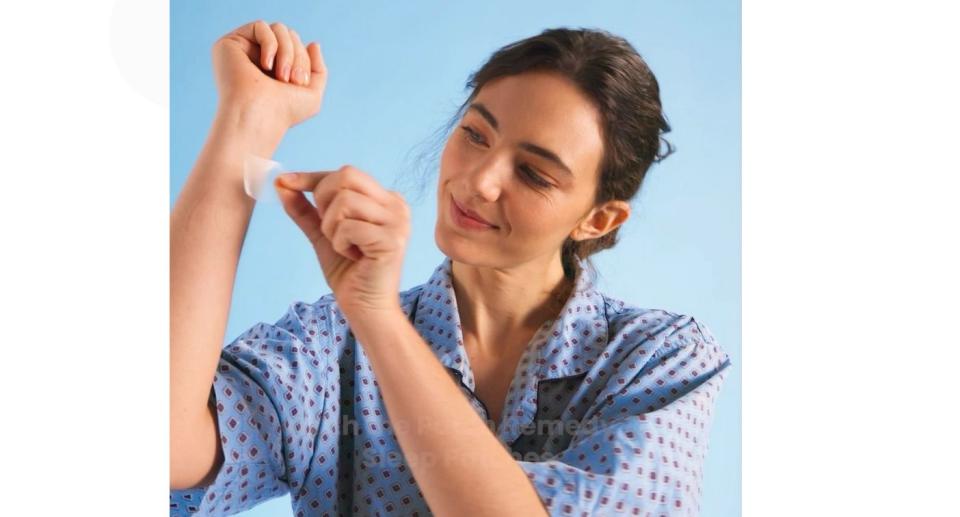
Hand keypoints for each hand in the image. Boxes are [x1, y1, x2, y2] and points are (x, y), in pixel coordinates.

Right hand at [211, 20, 326, 128]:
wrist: (259, 118)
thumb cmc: (284, 112)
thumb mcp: (312, 94)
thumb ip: (317, 69)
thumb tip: (313, 43)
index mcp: (273, 68)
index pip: (296, 46)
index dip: (305, 60)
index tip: (301, 83)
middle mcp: (256, 57)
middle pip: (289, 36)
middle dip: (298, 57)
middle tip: (293, 81)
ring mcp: (242, 50)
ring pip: (278, 29)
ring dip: (287, 51)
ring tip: (282, 76)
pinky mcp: (229, 44)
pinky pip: (260, 26)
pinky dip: (271, 44)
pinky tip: (266, 65)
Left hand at [275, 166, 410, 317]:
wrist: (364, 308)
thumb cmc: (349, 272)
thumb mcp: (323, 233)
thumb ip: (305, 208)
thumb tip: (282, 182)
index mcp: (386, 200)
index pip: (346, 173)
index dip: (313, 177)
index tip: (285, 181)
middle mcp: (396, 205)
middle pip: (346, 176)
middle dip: (323, 201)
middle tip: (329, 230)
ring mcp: (398, 222)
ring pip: (345, 201)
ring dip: (331, 227)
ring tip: (343, 246)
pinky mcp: (392, 240)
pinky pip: (349, 226)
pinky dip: (340, 243)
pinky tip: (353, 256)